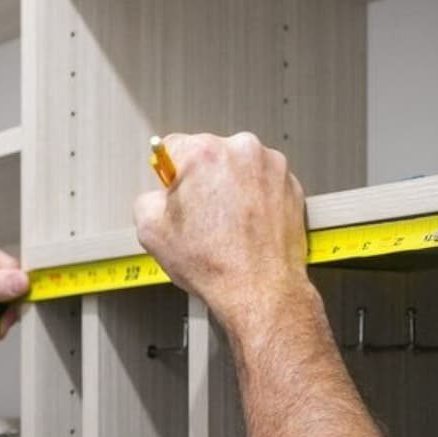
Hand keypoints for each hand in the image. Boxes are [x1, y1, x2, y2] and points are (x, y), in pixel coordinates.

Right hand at [133, 132, 316, 336]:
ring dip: (230, 187)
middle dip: (202, 180)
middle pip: (208, 155)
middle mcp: (240, 150)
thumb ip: (146, 199)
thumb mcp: (150, 231)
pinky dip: (254, 198)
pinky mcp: (291, 184)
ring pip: (238, 167)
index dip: (168, 174)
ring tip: (226, 224)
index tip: (173, 190)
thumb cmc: (215, 263)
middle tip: (200, 216)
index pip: (172, 146)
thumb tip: (157, 197)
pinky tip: (245, 225)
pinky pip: (262, 182)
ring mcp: (271, 166)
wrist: (260, 290)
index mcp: (203, 153)